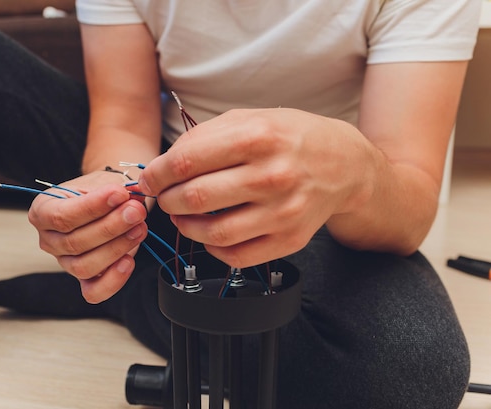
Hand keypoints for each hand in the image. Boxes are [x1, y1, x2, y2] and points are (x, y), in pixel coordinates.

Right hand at [27, 171, 147, 302]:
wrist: (112, 200)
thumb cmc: (103, 191)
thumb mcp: (104, 182)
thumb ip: (115, 191)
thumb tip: (130, 197)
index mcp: (43, 211)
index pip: (62, 216)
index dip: (92, 207)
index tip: (120, 194)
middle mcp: (49, 240)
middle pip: (74, 242)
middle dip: (111, 227)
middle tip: (136, 211)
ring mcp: (64, 262)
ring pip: (84, 266)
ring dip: (116, 248)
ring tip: (139, 228)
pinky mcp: (84, 279)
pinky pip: (93, 291)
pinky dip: (113, 280)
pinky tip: (129, 260)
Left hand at [138, 108, 374, 266]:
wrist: (344, 164)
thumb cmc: (290, 137)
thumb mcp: (250, 118)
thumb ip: (205, 137)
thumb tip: (164, 164)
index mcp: (258, 137)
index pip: (187, 162)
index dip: (157, 174)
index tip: (149, 179)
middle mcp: (273, 175)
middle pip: (196, 198)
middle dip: (167, 200)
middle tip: (164, 197)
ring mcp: (283, 212)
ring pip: (213, 233)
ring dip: (185, 226)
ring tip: (181, 215)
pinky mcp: (290, 240)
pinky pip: (236, 255)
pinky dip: (211, 247)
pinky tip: (208, 233)